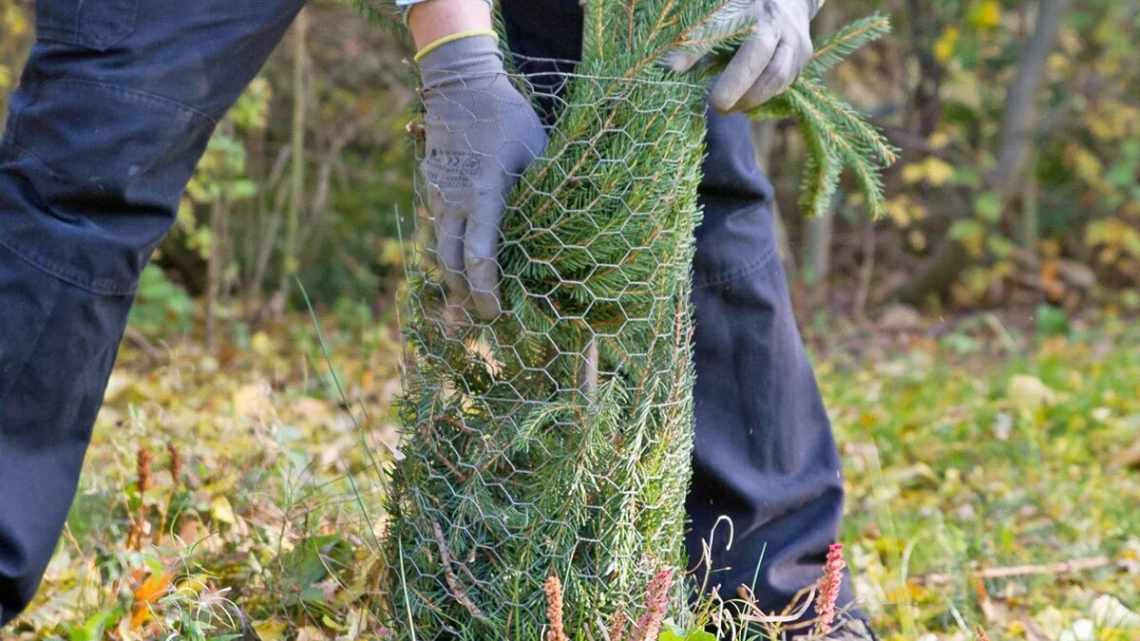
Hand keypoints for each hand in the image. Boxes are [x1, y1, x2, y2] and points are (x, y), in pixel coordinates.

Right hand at [418, 35, 548, 318]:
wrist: (460, 86)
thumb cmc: (507, 116)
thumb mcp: (535, 150)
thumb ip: (542, 191)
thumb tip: (561, 230)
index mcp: (483, 194)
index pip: (479, 256)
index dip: (486, 290)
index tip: (497, 312)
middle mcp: (453, 201)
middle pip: (450, 266)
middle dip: (466, 297)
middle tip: (487, 320)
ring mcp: (438, 197)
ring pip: (438, 253)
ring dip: (453, 281)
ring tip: (471, 306)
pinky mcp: (433, 191)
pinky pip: (438, 233)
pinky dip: (448, 256)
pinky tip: (461, 270)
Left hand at [668, 0, 821, 112]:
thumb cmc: (745, 8)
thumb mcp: (720, 14)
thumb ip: (697, 37)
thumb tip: (671, 67)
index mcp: (748, 3)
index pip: (720, 25)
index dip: (698, 46)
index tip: (674, 67)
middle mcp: (774, 18)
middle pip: (759, 51)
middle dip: (736, 82)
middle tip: (716, 104)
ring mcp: (794, 37)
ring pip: (777, 74)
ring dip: (750, 97)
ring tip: (727, 109)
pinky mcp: (804, 55)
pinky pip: (784, 83)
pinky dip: (763, 96)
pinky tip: (744, 102)